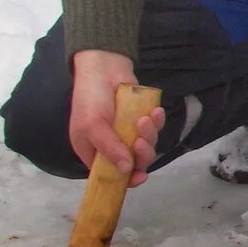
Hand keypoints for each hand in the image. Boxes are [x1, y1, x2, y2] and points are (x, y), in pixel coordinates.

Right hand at [68, 50, 164, 177]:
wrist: (103, 66)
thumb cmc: (90, 98)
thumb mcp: (92, 126)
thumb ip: (108, 149)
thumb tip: (126, 169)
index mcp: (93, 152)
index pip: (111, 175)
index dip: (126, 179)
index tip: (140, 177)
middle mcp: (112, 146)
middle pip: (134, 162)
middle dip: (142, 154)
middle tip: (141, 141)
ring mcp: (127, 133)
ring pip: (147, 146)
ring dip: (150, 135)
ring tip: (145, 119)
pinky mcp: (141, 119)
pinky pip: (154, 128)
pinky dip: (157, 122)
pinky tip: (155, 112)